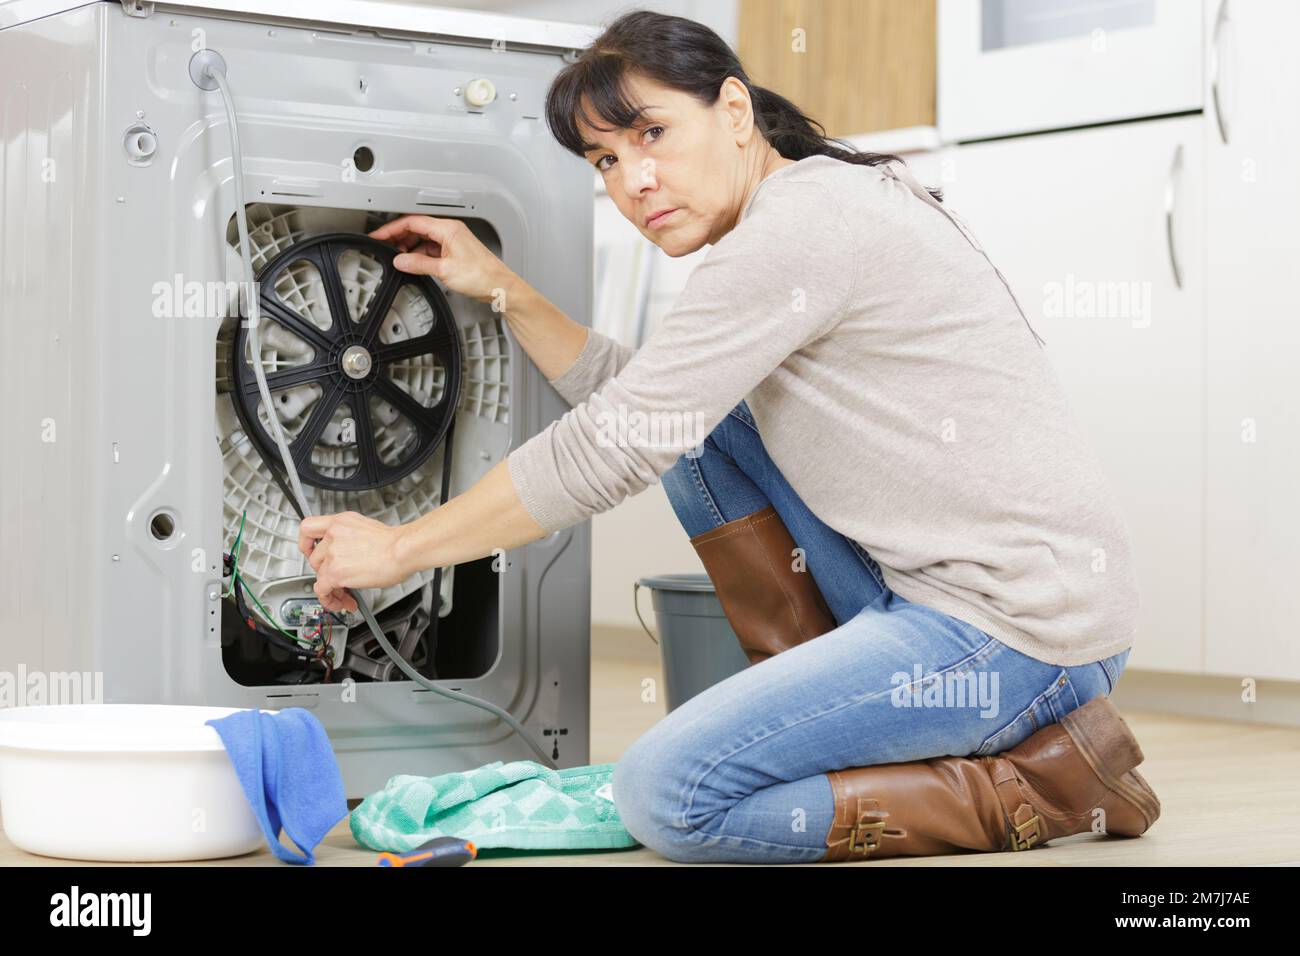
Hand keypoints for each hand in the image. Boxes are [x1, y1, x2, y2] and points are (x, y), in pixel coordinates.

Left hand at [298, 511, 408, 613]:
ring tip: (346, 595)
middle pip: (315, 558)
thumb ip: (350, 538)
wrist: (402, 550)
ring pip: (319, 576)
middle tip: (339, 580)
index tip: (310, 551)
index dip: (306, 543)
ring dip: (331, 588)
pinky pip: (322, 590)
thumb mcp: (366, 529)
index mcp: (340, 522)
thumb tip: (348, 553)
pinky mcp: (335, 572)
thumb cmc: (394, 543)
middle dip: (326, 572)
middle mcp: (333, 535)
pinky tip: (342, 602)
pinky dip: (329, 599)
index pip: (308, 528)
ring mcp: (332, 554)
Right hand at [369, 215, 514, 304]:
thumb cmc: (481, 275)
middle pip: (417, 228)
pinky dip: (421, 254)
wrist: (500, 286)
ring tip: (399, 258)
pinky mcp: (455, 251)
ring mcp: (453, 240)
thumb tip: (400, 260)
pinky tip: (415, 263)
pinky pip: (432, 248)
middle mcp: (451, 231)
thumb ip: (418, 264)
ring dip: (410, 246)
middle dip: (399, 237)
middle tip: (385, 247)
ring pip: (424, 238)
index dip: (392, 228)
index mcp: (447, 228)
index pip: (412, 222)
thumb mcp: (444, 270)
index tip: (378, 236)